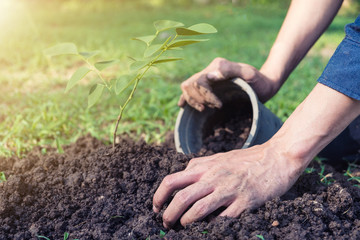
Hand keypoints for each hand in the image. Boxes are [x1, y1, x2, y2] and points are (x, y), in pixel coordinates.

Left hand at [153, 141, 302, 227]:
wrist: (277, 157)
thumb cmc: (247, 159)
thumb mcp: (219, 157)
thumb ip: (201, 166)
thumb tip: (185, 175)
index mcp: (205, 167)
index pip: (172, 180)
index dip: (159, 196)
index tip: (156, 207)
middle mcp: (213, 177)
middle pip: (181, 197)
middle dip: (168, 215)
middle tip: (166, 223)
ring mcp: (229, 189)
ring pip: (198, 210)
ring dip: (186, 222)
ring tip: (183, 228)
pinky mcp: (245, 201)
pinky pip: (223, 219)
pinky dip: (212, 227)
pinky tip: (210, 229)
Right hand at [178, 57, 277, 111]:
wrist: (264, 84)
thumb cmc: (259, 81)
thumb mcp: (249, 74)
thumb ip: (230, 70)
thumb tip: (209, 76)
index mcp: (217, 66)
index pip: (199, 82)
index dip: (206, 96)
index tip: (219, 105)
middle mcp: (209, 70)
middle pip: (190, 85)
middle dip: (199, 99)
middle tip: (214, 107)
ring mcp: (207, 78)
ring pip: (187, 87)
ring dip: (193, 101)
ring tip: (205, 109)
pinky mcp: (208, 87)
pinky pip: (190, 90)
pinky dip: (185, 98)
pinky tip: (182, 105)